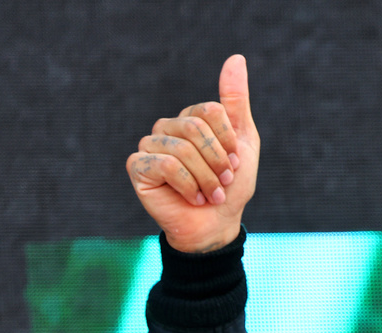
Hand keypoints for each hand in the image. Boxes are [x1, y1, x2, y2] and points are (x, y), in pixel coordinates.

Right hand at [126, 54, 258, 252]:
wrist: (216, 225)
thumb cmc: (230, 187)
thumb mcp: (243, 142)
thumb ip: (235, 102)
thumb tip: (236, 58)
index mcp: (190, 119)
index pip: (211, 111)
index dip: (228, 141)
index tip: (234, 163)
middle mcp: (167, 127)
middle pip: (196, 128)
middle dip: (217, 161)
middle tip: (223, 182)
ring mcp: (149, 146)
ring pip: (182, 148)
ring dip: (206, 178)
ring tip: (210, 195)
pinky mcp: (138, 167)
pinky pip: (166, 164)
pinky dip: (187, 185)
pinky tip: (192, 198)